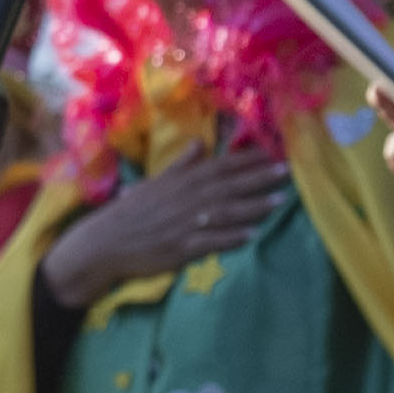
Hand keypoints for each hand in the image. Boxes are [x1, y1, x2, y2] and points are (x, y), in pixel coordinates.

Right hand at [42, 149, 290, 305]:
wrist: (106, 243)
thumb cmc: (132, 213)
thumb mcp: (155, 183)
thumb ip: (181, 166)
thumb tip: (197, 144)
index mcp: (182, 182)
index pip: (220, 167)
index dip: (247, 160)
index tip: (272, 153)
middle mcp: (187, 199)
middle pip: (229, 186)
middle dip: (259, 179)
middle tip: (287, 172)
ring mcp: (185, 223)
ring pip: (225, 213)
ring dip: (254, 207)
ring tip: (279, 202)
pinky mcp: (182, 248)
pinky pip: (212, 242)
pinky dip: (232, 238)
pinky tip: (252, 235)